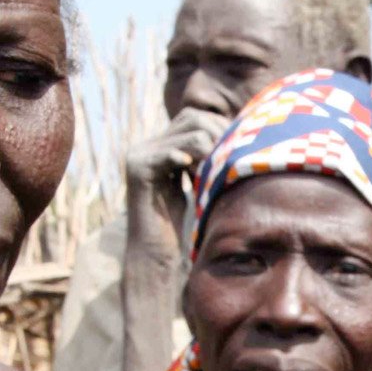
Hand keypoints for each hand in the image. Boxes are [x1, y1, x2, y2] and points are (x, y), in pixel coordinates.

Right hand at [124, 106, 231, 225]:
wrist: (156, 252)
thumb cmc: (182, 223)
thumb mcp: (197, 182)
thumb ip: (205, 158)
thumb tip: (234, 133)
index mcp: (158, 146)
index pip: (194, 117)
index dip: (219, 129)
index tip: (234, 153)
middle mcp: (145, 146)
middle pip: (193, 118)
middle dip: (218, 138)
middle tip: (226, 165)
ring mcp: (138, 156)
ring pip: (190, 134)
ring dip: (210, 154)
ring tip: (212, 176)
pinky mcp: (137, 170)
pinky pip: (171, 153)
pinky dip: (192, 163)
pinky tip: (198, 177)